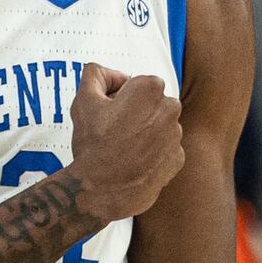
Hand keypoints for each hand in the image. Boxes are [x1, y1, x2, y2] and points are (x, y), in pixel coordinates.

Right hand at [69, 63, 183, 220]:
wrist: (103, 190)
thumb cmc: (94, 144)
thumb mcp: (83, 100)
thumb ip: (94, 74)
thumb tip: (104, 72)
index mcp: (150, 88)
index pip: (136, 83)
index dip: (118, 96)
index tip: (107, 111)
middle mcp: (170, 108)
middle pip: (151, 103)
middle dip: (135, 112)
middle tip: (112, 130)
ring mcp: (176, 135)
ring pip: (158, 126)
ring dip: (143, 132)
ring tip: (121, 148)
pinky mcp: (178, 158)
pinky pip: (164, 148)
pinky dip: (151, 152)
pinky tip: (132, 161)